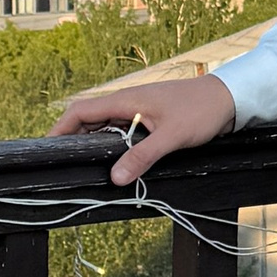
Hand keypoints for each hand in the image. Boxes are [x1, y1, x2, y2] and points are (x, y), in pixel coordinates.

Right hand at [50, 72, 237, 188]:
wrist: (229, 99)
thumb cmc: (201, 111)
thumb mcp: (171, 137)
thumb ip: (142, 156)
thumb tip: (115, 178)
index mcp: (126, 101)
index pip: (81, 111)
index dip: (60, 128)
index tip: (46, 147)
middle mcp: (128, 103)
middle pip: (88, 119)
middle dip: (72, 139)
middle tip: (61, 163)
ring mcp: (138, 110)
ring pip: (105, 126)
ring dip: (93, 143)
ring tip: (82, 165)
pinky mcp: (149, 119)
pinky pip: (121, 131)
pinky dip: (112, 144)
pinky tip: (114, 161)